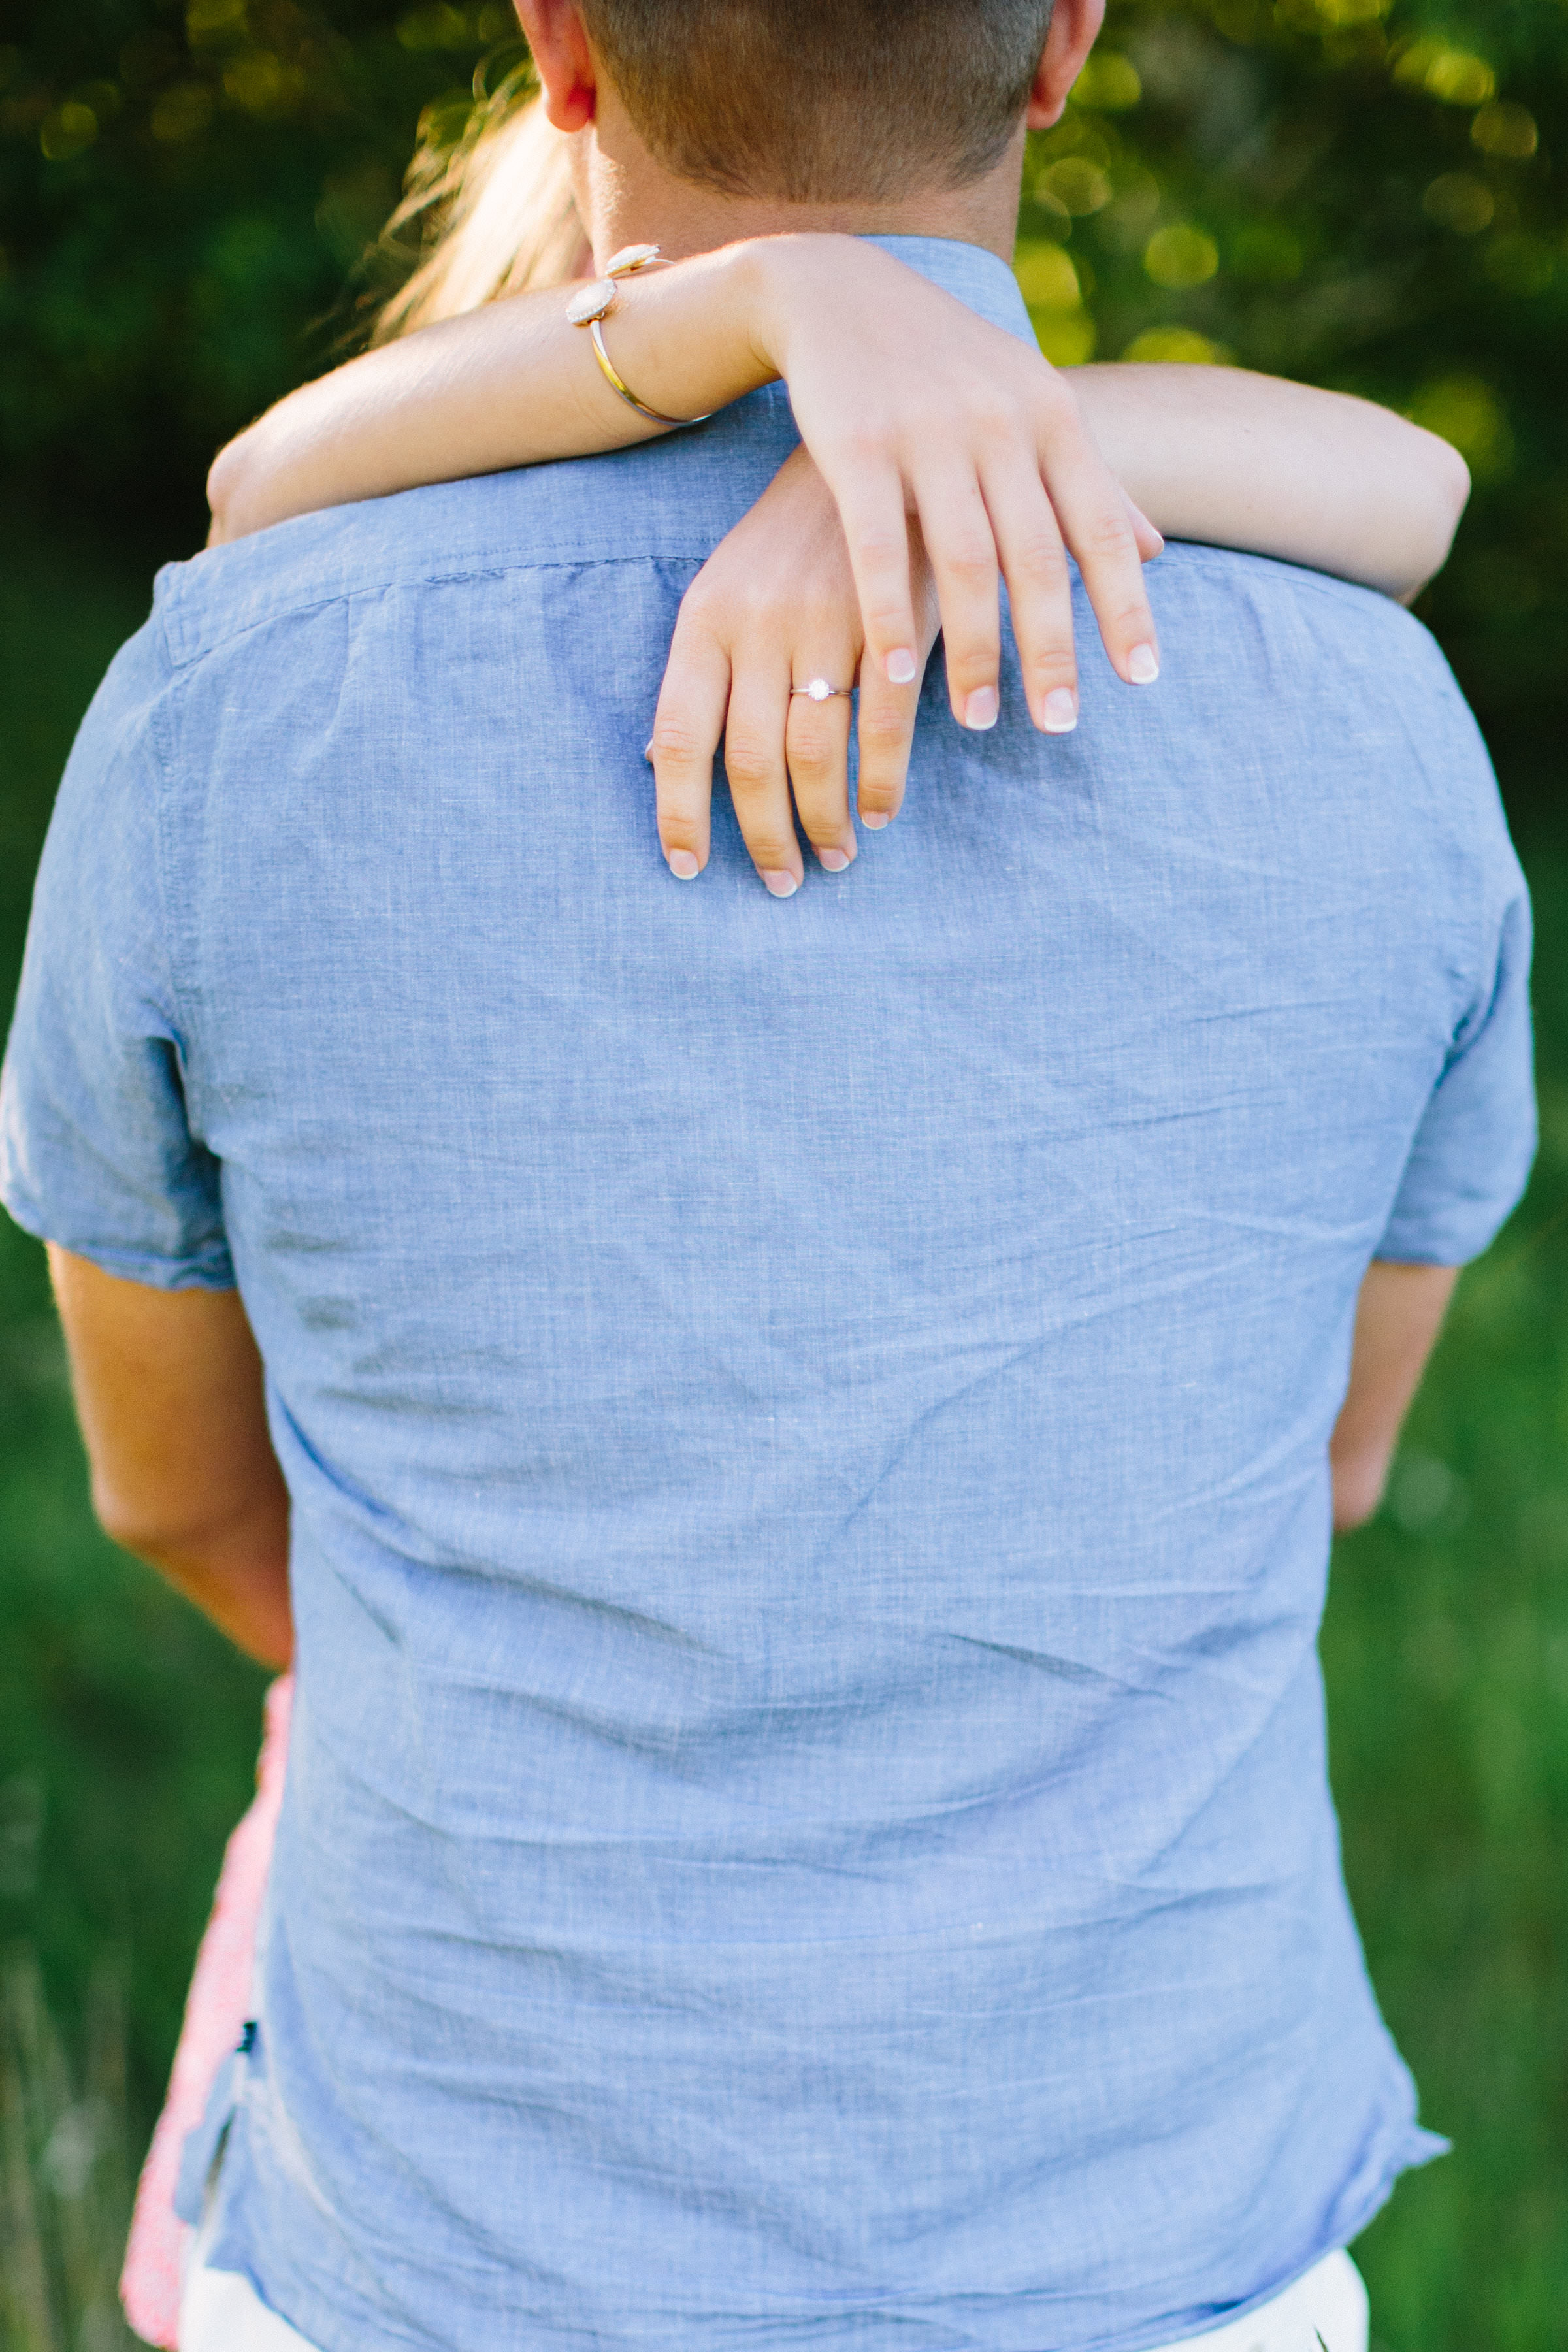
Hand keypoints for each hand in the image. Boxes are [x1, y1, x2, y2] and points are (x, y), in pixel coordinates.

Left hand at [650, 447, 939, 891]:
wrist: (871, 448)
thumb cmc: (790, 540)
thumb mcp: (726, 590)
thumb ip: (701, 672)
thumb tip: (658, 756)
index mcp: (704, 619)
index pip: (680, 737)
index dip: (680, 813)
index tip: (687, 867)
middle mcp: (758, 624)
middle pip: (752, 761)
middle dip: (765, 837)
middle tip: (782, 881)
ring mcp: (826, 623)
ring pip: (816, 754)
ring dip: (825, 821)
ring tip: (834, 856)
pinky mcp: (889, 624)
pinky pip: (884, 726)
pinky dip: (881, 782)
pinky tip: (879, 813)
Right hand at [744, 235, 1162, 733]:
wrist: (839, 288)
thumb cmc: (949, 365)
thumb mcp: (1030, 406)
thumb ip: (1089, 481)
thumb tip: (1157, 551)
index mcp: (1053, 417)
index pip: (1101, 528)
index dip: (1125, 605)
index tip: (1141, 680)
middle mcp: (1000, 423)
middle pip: (1038, 556)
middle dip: (1051, 648)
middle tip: (1059, 726)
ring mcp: (928, 432)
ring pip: (965, 560)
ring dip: (975, 649)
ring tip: (978, 722)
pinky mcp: (856, 444)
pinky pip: (877, 548)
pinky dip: (890, 614)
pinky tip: (894, 675)